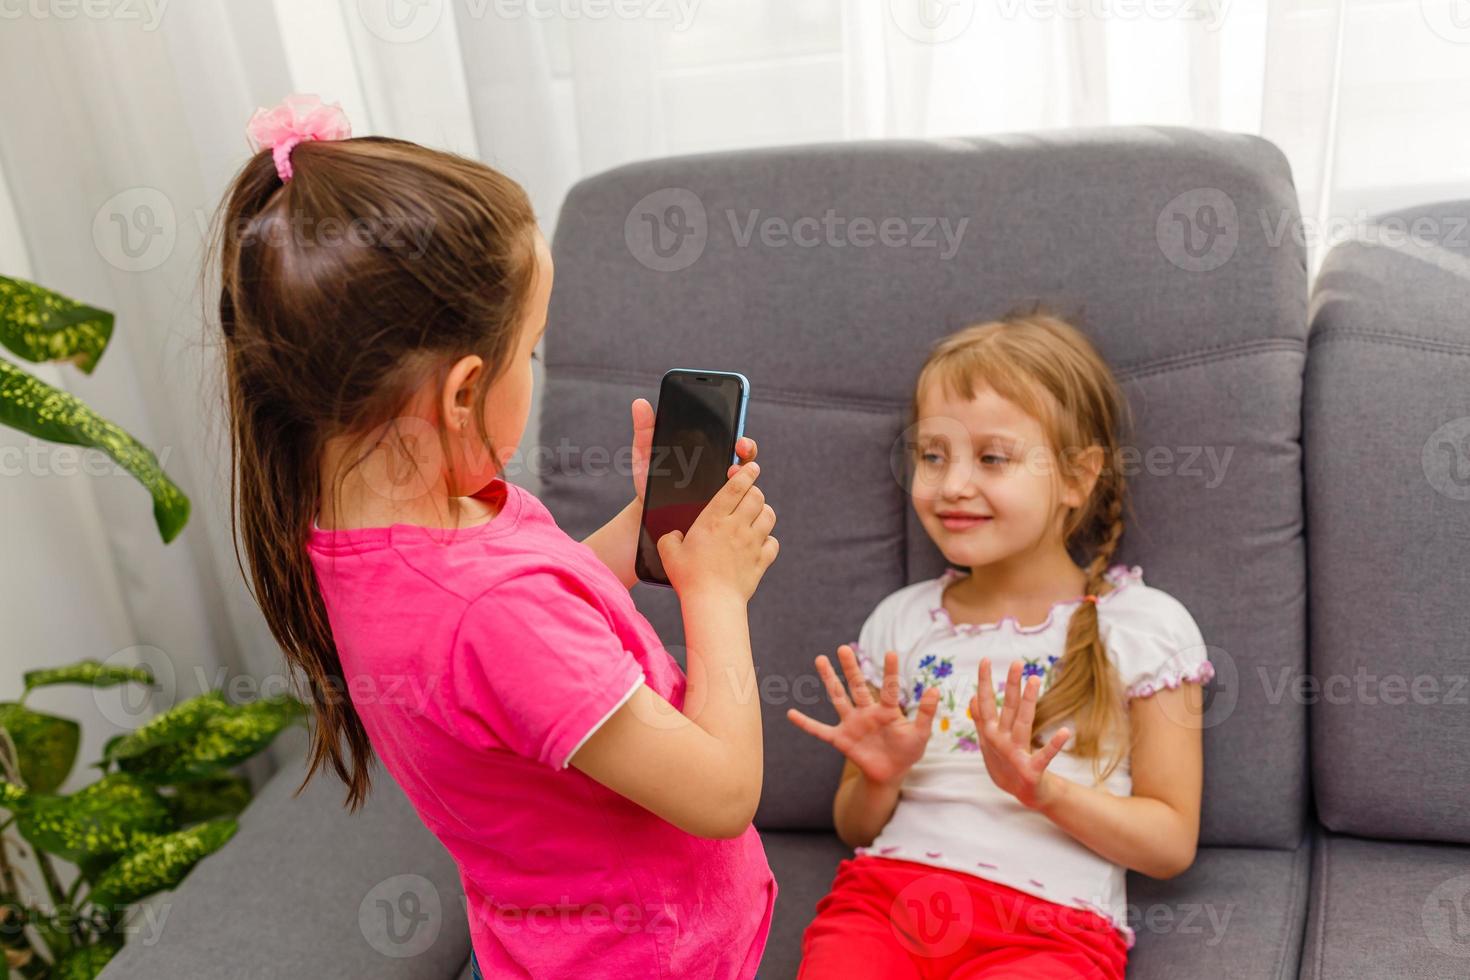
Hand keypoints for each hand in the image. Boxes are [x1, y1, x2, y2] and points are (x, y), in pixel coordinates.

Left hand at [630, 397, 757, 504]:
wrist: (647, 506)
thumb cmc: (651, 474)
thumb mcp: (646, 451)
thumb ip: (645, 428)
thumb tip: (639, 402)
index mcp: (707, 447)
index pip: (730, 434)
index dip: (738, 428)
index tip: (736, 431)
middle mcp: (719, 465)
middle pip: (743, 454)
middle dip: (747, 448)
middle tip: (740, 446)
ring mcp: (720, 485)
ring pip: (742, 477)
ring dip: (742, 472)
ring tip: (732, 471)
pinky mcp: (716, 505)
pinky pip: (731, 499)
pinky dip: (733, 494)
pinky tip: (725, 494)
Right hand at [656, 459, 776, 602]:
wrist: (712, 603)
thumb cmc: (689, 577)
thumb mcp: (669, 554)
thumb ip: (669, 539)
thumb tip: (674, 535)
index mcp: (713, 520)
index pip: (736, 487)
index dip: (745, 473)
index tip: (750, 467)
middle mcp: (737, 527)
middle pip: (757, 496)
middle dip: (754, 491)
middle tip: (748, 494)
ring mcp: (752, 543)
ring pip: (769, 516)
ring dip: (763, 512)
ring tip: (755, 516)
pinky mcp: (761, 561)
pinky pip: (773, 543)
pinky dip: (769, 541)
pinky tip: (760, 544)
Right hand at [786, 645, 940, 786]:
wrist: (890, 774)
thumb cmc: (906, 752)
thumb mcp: (919, 734)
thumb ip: (926, 713)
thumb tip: (934, 689)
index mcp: (886, 711)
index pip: (888, 688)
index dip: (890, 672)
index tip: (891, 652)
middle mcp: (866, 712)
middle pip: (856, 686)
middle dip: (850, 667)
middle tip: (843, 648)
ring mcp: (851, 724)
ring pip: (838, 698)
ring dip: (829, 680)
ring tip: (820, 659)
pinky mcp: (841, 740)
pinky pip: (820, 731)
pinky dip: (806, 723)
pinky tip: (791, 713)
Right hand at [968, 658, 1071, 810]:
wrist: (1021, 792)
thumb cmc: (1004, 763)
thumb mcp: (987, 742)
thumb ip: (980, 719)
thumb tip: (972, 697)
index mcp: (990, 732)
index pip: (985, 702)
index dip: (985, 682)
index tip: (986, 660)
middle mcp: (1000, 740)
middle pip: (1007, 708)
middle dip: (1011, 685)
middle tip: (1017, 663)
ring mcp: (1015, 754)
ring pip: (1022, 723)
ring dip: (1028, 702)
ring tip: (1034, 680)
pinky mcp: (1031, 770)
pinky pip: (1044, 755)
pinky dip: (1054, 745)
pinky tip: (1066, 732)